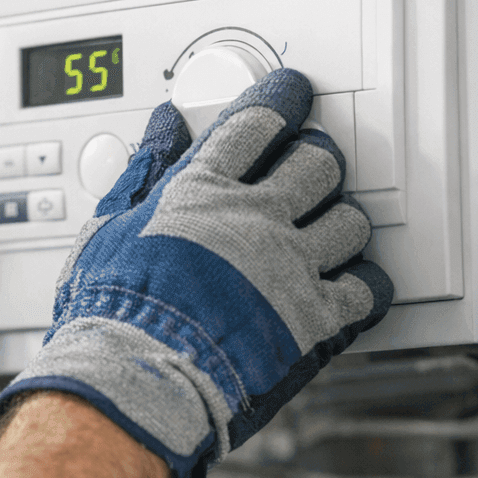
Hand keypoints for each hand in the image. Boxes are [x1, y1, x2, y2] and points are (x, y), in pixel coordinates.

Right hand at [0, 69, 393, 477]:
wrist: (134, 381)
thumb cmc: (109, 314)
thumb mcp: (109, 228)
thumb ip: (143, 171)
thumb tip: (162, 127)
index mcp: (200, 190)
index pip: (257, 123)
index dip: (283, 100)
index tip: (293, 95)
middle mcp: (254, 219)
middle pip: (317, 162)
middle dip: (317, 157)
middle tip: (310, 164)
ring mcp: (289, 268)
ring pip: (351, 219)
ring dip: (341, 217)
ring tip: (326, 225)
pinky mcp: (313, 320)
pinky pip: (368, 289)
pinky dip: (364, 283)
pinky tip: (348, 283)